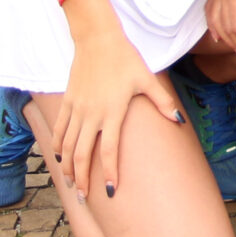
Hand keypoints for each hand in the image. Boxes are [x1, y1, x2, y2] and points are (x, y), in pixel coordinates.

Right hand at [52, 16, 183, 203]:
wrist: (98, 40)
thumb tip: (178, 121)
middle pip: (82, 155)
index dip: (109, 172)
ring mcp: (76, 110)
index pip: (109, 150)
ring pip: (67, 146)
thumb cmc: (126, 59)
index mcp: (112, 112)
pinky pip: (59, 130)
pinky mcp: (67, 102)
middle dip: (82, 178)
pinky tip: (59, 159)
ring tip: (71, 183)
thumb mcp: (147, 80)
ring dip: (68, 167)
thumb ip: (162, 102)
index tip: (110, 191)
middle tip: (84, 196)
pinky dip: (57, 147)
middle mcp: (91, 115)